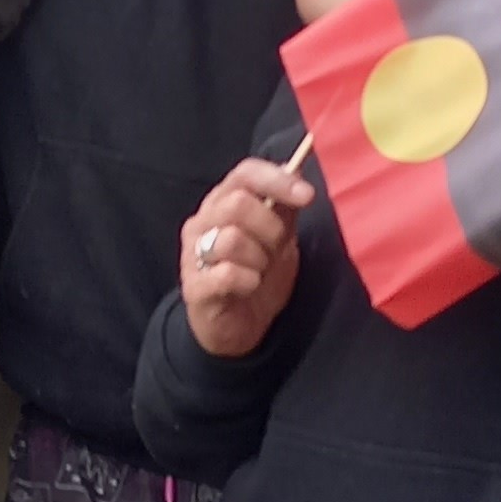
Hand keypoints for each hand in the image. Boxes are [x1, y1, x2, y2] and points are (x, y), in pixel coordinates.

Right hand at [180, 159, 313, 357]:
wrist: (239, 327)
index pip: (244, 173)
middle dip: (270, 228)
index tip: (307, 196)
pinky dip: (249, 281)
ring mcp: (193, 255)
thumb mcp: (279, 239)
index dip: (277, 180)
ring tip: (260, 271)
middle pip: (237, 203)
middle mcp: (202, 223)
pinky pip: (226, 274)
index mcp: (222, 202)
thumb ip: (285, 208)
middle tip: (277, 249)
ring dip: (259, 258)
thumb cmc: (257, 276)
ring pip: (231, 239)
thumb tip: (298, 174)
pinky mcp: (195, 288)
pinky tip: (250, 286)